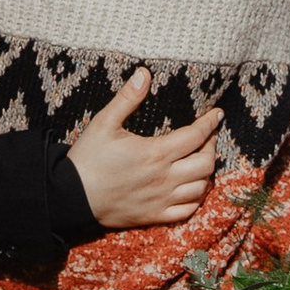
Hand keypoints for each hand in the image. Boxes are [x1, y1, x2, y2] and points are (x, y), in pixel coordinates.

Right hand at [67, 67, 222, 230]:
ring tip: (201, 159)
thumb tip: (145, 73)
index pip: (195, 136)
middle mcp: (164, 178)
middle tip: (207, 136)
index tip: (217, 114)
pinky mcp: (154, 216)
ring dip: (206, 173)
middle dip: (211, 147)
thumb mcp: (104, 122)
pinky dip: (196, 198)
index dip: (210, 123)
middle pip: (205, 164)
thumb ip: (128, 98)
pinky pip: (187, 211)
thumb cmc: (88, 158)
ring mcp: (161, 200)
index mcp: (156, 153)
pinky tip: (192, 188)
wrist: (72, 198)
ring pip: (200, 189)